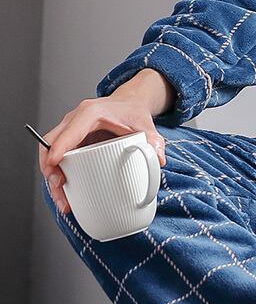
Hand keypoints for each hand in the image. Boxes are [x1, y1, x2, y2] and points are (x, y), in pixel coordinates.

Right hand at [39, 98, 166, 215]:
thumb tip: (159, 160)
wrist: (129, 104)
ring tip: (64, 199)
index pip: (69, 131)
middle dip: (50, 167)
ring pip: (49, 152)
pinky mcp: (71, 140)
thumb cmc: (133, 113)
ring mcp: (70, 130)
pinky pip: (57, 156)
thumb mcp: (146, 126)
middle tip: (59, 187)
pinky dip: (57, 173)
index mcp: (91, 113)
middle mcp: (75, 120)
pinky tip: (65, 192)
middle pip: (51, 143)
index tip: (55, 164)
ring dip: (51, 176)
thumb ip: (154, 141)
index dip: (59, 148)